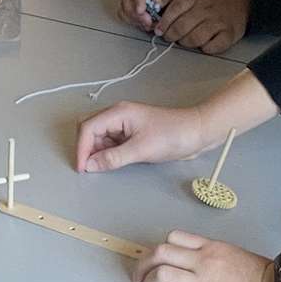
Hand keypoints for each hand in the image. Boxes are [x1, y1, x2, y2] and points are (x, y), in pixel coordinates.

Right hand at [75, 99, 209, 172]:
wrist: (198, 132)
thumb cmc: (173, 135)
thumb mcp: (141, 149)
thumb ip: (113, 158)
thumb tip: (90, 165)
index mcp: (118, 113)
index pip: (88, 128)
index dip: (82, 148)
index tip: (83, 168)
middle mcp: (118, 115)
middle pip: (90, 130)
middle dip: (87, 149)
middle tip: (90, 168)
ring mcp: (125, 125)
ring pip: (100, 137)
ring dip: (98, 152)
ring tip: (103, 167)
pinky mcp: (132, 134)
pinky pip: (112, 143)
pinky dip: (108, 153)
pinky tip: (113, 162)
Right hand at [120, 0, 210, 30]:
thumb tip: (154, 1)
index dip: (138, 1)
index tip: (141, 11)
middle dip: (136, 13)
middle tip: (149, 21)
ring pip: (126, 8)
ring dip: (135, 18)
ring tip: (150, 24)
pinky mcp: (141, 4)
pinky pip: (130, 14)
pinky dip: (136, 21)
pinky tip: (147, 24)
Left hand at [133, 232, 280, 281]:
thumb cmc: (268, 281)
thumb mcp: (239, 256)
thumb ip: (217, 257)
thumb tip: (198, 264)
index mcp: (213, 249)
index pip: (175, 238)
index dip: (160, 248)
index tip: (155, 258)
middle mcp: (203, 263)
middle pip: (160, 253)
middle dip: (142, 263)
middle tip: (138, 274)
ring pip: (160, 274)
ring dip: (147, 281)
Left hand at [152, 0, 250, 54]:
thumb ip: (184, 2)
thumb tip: (162, 19)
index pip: (174, 9)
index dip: (163, 22)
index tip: (159, 30)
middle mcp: (206, 9)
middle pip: (181, 27)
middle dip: (171, 36)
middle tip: (170, 37)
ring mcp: (218, 22)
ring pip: (193, 39)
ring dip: (186, 43)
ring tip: (186, 41)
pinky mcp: (229, 34)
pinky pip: (211, 47)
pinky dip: (205, 48)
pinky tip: (204, 44)